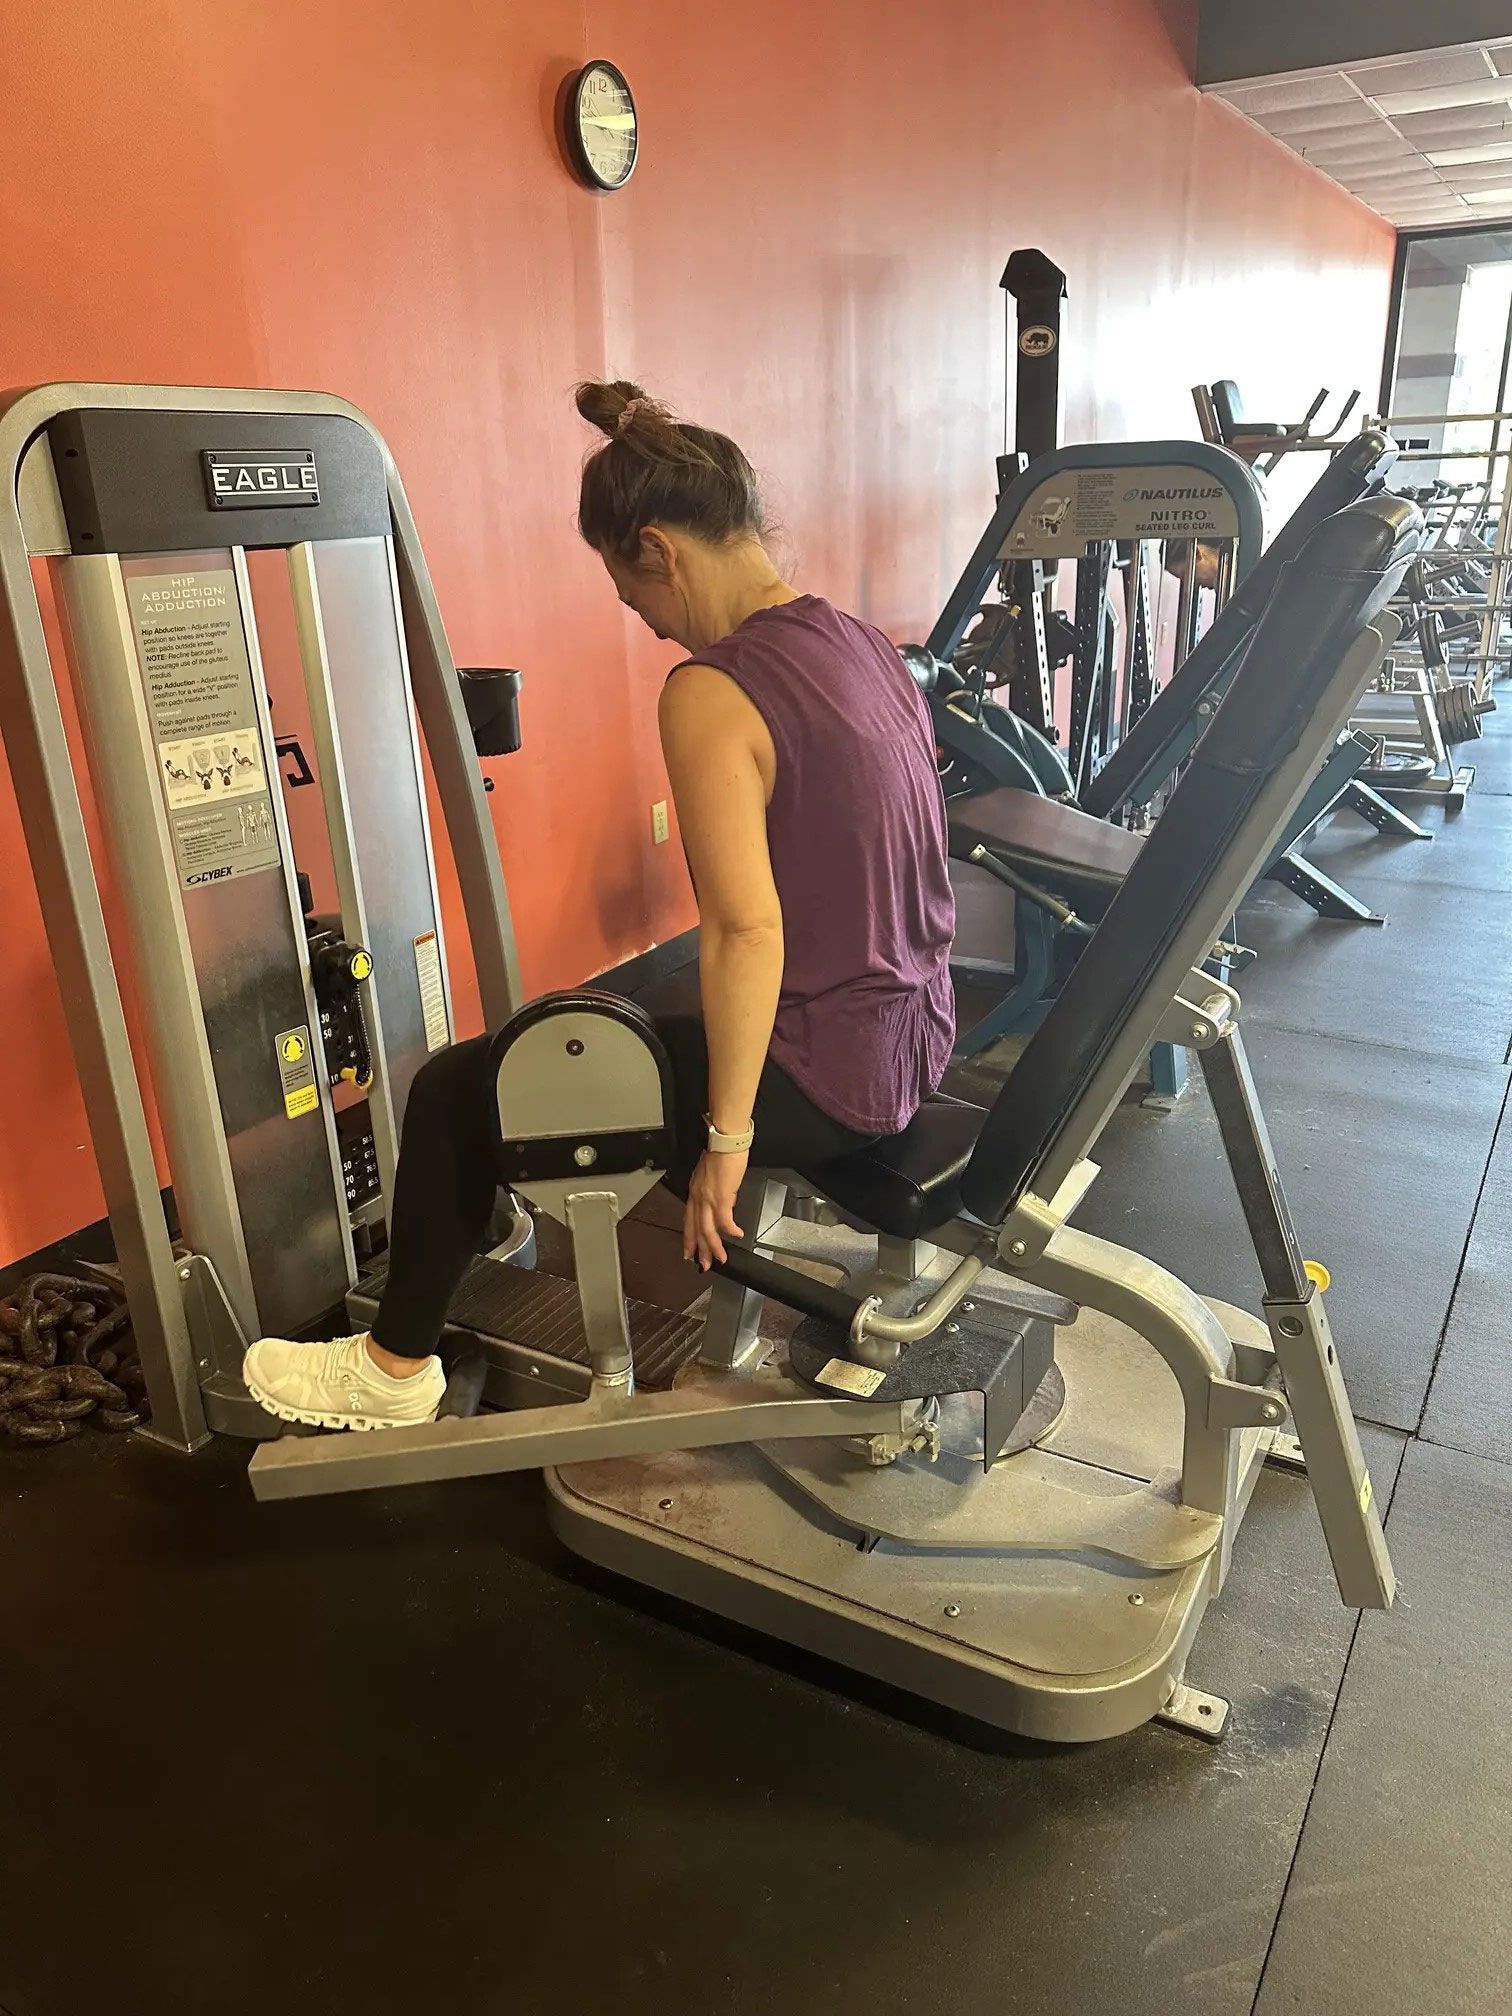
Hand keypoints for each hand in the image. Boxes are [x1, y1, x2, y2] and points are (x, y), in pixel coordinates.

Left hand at [684, 1148, 747, 1270]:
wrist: (725, 1141)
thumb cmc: (721, 1152)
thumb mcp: (711, 1175)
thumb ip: (714, 1190)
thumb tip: (723, 1200)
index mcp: (695, 1192)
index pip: (689, 1220)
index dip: (689, 1237)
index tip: (689, 1251)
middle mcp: (698, 1197)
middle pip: (696, 1229)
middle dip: (699, 1250)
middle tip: (702, 1265)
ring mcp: (708, 1198)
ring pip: (707, 1230)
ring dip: (714, 1247)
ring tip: (720, 1259)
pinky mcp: (721, 1197)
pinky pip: (725, 1220)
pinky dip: (731, 1231)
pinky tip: (737, 1235)